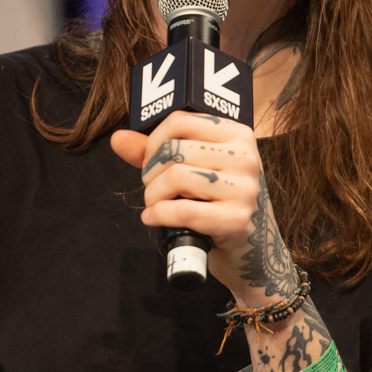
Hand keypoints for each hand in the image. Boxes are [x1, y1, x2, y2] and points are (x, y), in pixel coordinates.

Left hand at [110, 112, 299, 305]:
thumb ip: (155, 151)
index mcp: (238, 135)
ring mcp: (245, 189)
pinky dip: (159, 215)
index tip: (151, 161)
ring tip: (156, 205)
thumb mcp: (193, 169)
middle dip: (150, 173)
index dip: (153, 142)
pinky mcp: (237, 220)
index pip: (180, 120)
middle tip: (153, 188)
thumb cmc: (219, 204)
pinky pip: (182, 211)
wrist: (253, 251)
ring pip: (175, 177)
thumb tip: (118, 138)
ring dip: (152, 196)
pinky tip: (155, 218)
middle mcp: (245, 157)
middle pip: (174, 150)